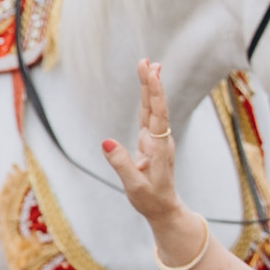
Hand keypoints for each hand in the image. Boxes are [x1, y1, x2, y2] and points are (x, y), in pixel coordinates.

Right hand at [98, 61, 211, 262]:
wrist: (164, 208)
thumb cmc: (150, 199)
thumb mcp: (133, 185)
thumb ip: (121, 163)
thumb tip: (106, 142)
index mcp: (157, 147)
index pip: (156, 115)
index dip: (154, 93)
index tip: (151, 73)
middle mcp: (160, 139)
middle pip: (156, 106)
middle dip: (151, 82)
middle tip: (147, 60)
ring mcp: (157, 139)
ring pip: (154, 108)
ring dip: (151, 87)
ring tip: (149, 65)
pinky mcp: (152, 141)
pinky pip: (150, 115)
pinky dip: (149, 99)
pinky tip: (148, 88)